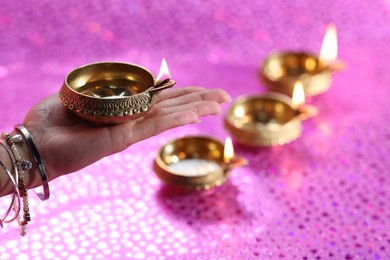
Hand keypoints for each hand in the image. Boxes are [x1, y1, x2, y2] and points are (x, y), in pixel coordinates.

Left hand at [21, 87, 230, 181]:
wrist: (37, 144)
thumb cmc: (54, 120)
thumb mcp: (81, 94)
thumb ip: (105, 89)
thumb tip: (122, 83)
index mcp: (125, 109)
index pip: (161, 98)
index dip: (183, 92)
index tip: (202, 89)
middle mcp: (133, 119)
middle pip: (173, 106)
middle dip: (199, 99)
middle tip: (224, 95)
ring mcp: (131, 128)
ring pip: (171, 115)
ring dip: (197, 108)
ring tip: (220, 103)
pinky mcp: (125, 137)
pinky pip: (157, 125)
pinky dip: (179, 118)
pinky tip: (199, 113)